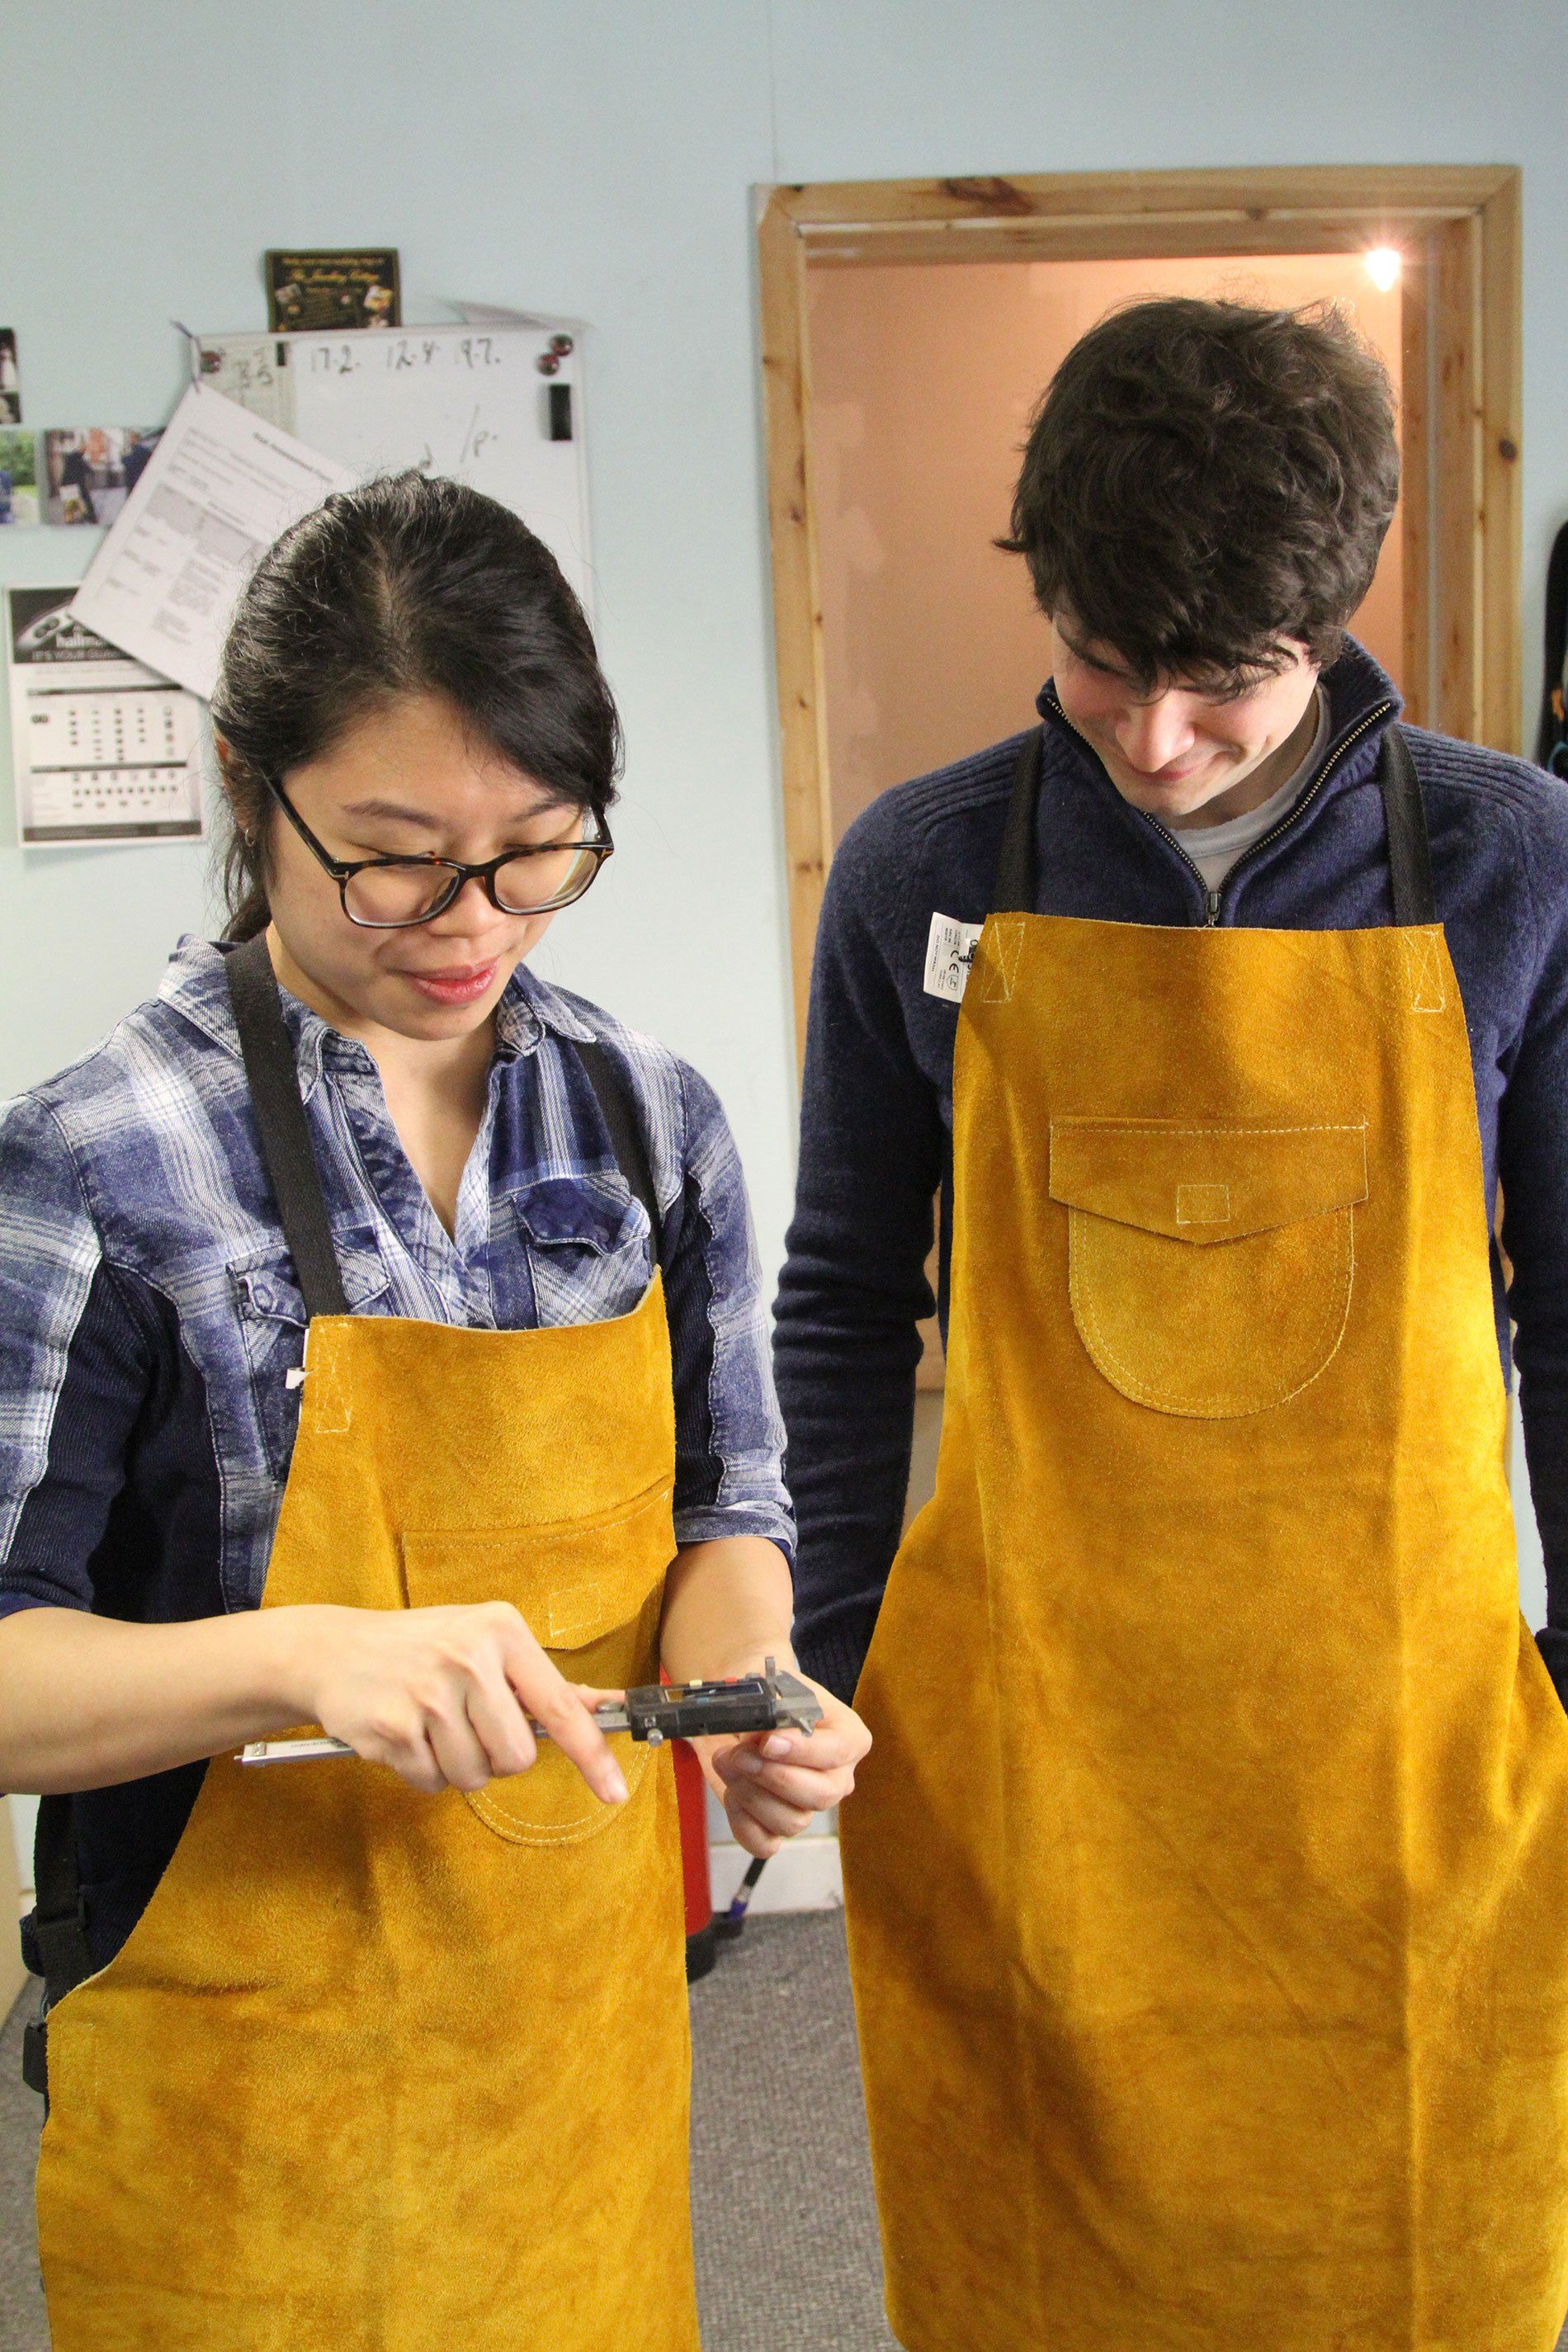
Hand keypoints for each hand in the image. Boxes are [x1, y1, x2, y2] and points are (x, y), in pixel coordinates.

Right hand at [291, 1600, 629, 1803]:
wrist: (335, 1649)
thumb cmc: (424, 1648)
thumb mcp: (485, 1642)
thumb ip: (542, 1682)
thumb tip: (606, 1707)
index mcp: (501, 1631)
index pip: (559, 1706)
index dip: (592, 1755)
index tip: (614, 1792)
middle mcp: (467, 1658)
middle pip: (516, 1758)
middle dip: (496, 1755)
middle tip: (468, 1724)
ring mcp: (427, 1694)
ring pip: (474, 1776)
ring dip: (457, 1765)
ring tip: (432, 1725)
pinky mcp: (391, 1729)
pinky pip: (431, 1783)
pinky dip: (422, 1770)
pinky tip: (406, 1735)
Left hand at [701, 1672, 870, 1859]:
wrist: (741, 1712)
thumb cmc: (766, 1696)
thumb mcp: (771, 1687)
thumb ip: (772, 1705)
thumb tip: (766, 1735)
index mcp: (848, 1736)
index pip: (838, 1751)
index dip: (803, 1750)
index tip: (768, 1742)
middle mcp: (836, 1777)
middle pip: (821, 1795)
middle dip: (773, 1776)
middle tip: (740, 1753)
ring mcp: (807, 1806)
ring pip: (791, 1822)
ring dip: (750, 1792)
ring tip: (727, 1760)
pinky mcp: (776, 1827)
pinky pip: (764, 1843)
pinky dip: (741, 1821)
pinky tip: (731, 1790)